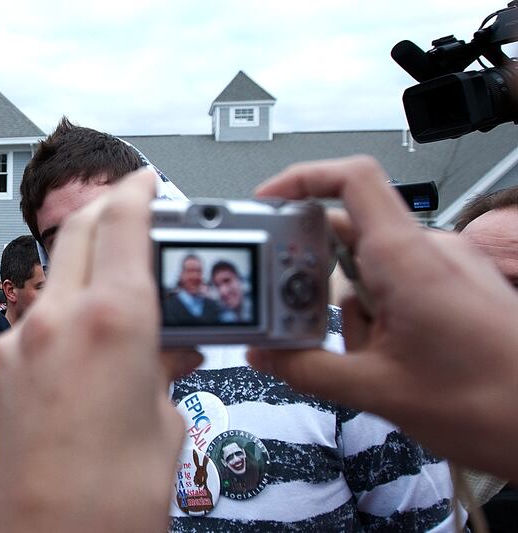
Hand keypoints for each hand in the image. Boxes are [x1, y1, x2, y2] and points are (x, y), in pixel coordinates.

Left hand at [0, 168, 185, 532]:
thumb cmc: (111, 502)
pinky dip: (66, 308)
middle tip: (135, 213)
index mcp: (112, 322)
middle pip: (78, 230)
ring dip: (85, 261)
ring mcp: (20, 341)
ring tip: (120, 283)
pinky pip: (38, 316)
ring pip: (56, 271)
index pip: (122, 221)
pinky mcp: (0, 366)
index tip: (148, 182)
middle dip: (107, 210)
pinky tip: (89, 338)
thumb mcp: (165, 422)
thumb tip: (168, 348)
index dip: (138, 191)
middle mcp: (58, 319)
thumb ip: (164, 369)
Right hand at [247, 155, 517, 478]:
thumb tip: (265, 353)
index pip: (351, 180)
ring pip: (369, 267)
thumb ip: (307, 369)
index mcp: (407, 259)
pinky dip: (375, 316)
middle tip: (291, 310)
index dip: (302, 179)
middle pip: (347, 232)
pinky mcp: (452, 288)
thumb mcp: (379, 390)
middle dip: (313, 272)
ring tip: (363, 359)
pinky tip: (385, 360)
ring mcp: (443, 268)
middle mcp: (427, 252)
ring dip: (349, 307)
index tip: (267, 202)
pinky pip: (395, 285)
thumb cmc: (493, 402)